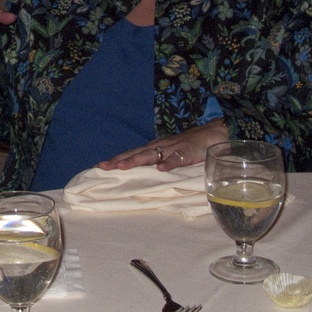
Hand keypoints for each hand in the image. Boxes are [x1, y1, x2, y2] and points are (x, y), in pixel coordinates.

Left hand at [97, 120, 229, 171]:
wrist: (212, 134)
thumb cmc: (187, 146)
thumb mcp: (168, 154)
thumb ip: (155, 163)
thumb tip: (138, 176)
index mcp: (153, 148)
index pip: (131, 154)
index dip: (115, 160)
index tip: (98, 166)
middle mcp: (159, 147)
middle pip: (136, 154)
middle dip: (119, 160)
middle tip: (103, 167)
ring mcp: (172, 149)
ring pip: (152, 155)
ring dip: (136, 160)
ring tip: (123, 167)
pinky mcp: (188, 153)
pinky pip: (178, 159)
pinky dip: (169, 163)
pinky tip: (161, 169)